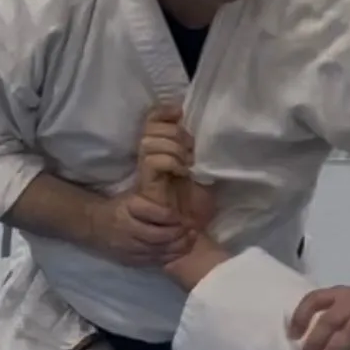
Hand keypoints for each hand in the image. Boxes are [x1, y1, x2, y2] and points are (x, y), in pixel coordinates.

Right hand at [86, 191, 193, 267]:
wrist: (92, 224)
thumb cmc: (118, 206)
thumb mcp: (132, 196)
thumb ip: (152, 199)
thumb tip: (181, 193)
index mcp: (128, 207)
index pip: (155, 213)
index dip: (173, 217)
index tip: (186, 216)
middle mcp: (127, 228)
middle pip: (159, 235)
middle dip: (179, 234)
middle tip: (193, 229)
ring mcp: (127, 246)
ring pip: (158, 250)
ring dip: (178, 246)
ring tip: (191, 239)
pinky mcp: (129, 259)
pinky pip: (153, 261)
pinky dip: (169, 256)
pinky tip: (180, 251)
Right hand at [137, 105, 215, 234]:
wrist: (189, 237)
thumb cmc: (195, 210)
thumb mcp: (201, 177)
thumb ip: (195, 156)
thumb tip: (204, 133)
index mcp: (161, 155)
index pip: (152, 122)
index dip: (163, 113)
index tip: (179, 111)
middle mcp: (150, 161)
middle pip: (151, 128)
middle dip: (174, 132)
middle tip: (191, 150)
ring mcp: (145, 174)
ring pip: (150, 141)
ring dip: (174, 147)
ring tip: (187, 163)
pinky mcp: (145, 186)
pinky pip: (152, 161)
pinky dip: (170, 161)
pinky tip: (182, 172)